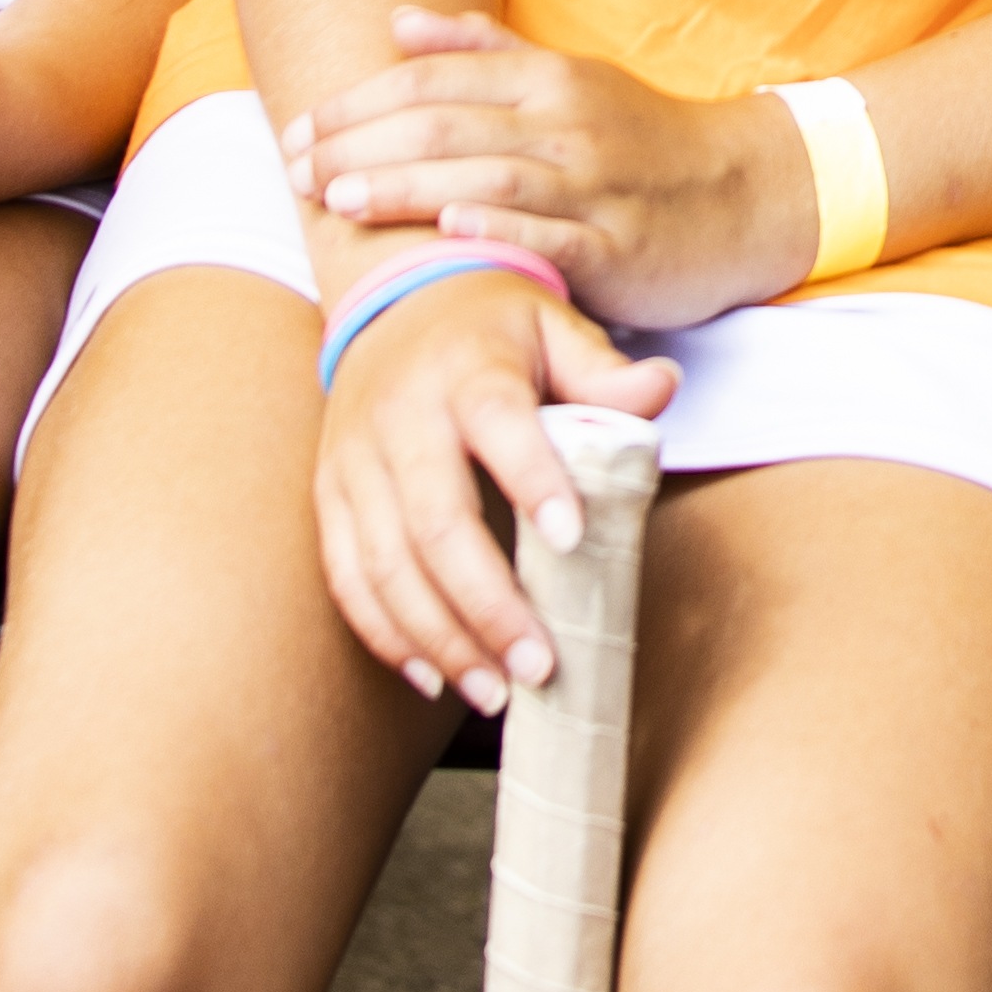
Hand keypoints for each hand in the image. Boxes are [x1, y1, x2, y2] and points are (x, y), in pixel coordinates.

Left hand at [287, 7, 812, 329]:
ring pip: (489, 177)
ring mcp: (597, 185)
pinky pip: (555, 238)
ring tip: (339, 201)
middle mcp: (569, 123)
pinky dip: (501, 231)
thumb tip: (398, 20)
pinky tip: (452, 232)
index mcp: (550, 79)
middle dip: (361, 145)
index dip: (360, 100)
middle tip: (292, 172)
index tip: (297, 129)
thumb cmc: (639, 140)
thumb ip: (482, 50)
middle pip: (450, 123)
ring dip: (408, 187)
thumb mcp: (568, 79)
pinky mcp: (622, 247)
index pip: (437, 76)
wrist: (744, 193)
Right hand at [312, 261, 679, 712]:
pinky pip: (347, 578)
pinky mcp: (330, 498)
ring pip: (384, 566)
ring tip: (496, 691)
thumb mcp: (555, 325)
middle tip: (540, 664)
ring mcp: (353, 463)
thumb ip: (605, 369)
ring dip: (439, 638)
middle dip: (487, 604)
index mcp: (466, 370)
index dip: (533, 481)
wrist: (395, 300)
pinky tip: (433, 677)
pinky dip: (386, 635)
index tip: (573, 539)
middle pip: (434, 521)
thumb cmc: (494, 326)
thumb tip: (661, 390)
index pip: (498, 425)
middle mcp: (399, 418)